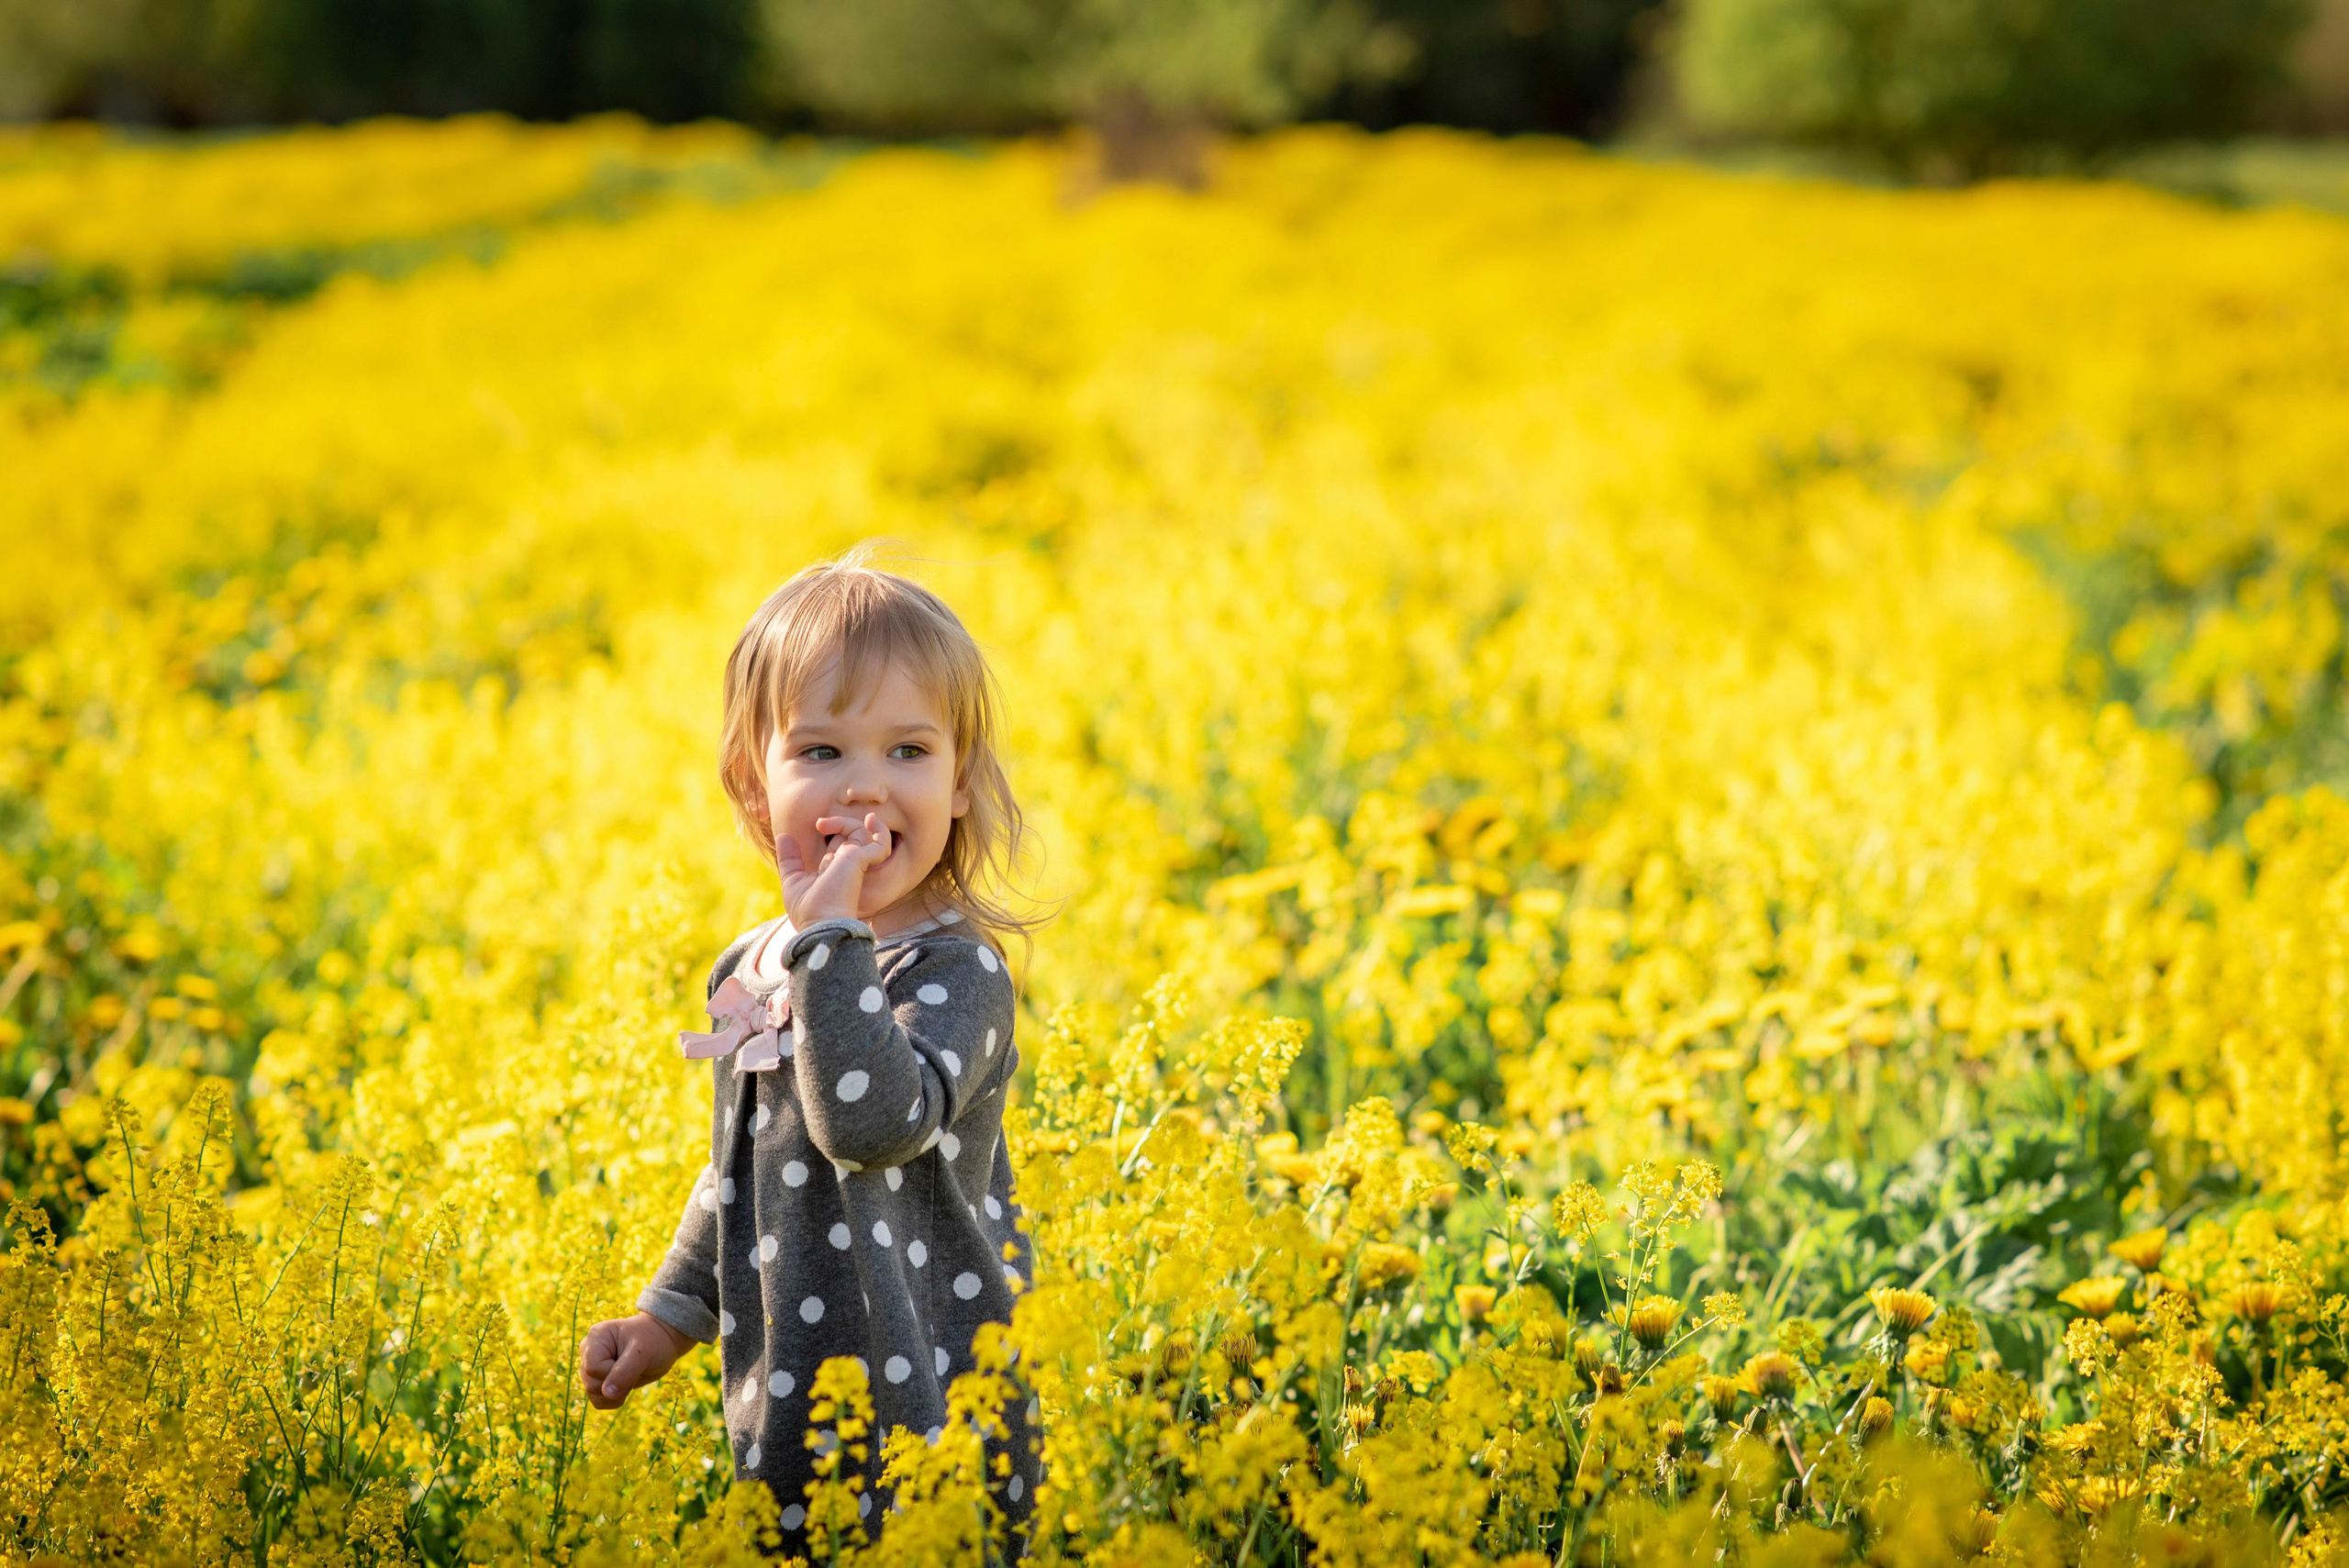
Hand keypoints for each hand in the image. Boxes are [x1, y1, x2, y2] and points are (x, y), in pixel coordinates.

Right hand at [579, 1311, 694, 1409]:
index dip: (613, 1373)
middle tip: (635, 1369)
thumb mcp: (643, 1353)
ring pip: (593, 1395)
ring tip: (632, 1374)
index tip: (633, 1363)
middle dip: (618, 1384)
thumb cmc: (654, 1340)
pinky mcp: (597, 1380)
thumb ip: (624, 1372)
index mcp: (596, 1337)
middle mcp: (588, 1351)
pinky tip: (627, 1384)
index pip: (593, 1368)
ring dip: (617, 1393)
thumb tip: (607, 1394)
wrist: (662, 1340)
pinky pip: (598, 1401)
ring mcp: (591, 1366)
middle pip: (591, 1384)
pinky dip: (615, 1399)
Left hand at [777, 811, 893, 926]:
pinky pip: (882, 843)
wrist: (821, 925)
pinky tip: (870, 820)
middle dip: (838, 823)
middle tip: (820, 825)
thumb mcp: (792, 880)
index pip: (839, 844)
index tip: (819, 826)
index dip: (833, 830)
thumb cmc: (808, 911)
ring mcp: (857, 864)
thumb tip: (783, 835)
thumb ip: (790, 858)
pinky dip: (880, 831)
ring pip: (864, 834)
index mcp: (834, 870)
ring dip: (847, 822)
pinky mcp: (862, 861)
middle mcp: (847, 866)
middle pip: (851, 835)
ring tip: (825, 825)